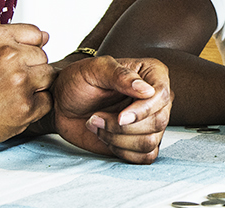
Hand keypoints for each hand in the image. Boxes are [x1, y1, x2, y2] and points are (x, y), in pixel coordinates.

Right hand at [0, 23, 55, 153]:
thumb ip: (10, 38)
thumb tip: (46, 37)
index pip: (36, 34)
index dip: (26, 50)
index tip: (13, 61)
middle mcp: (9, 56)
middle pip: (43, 57)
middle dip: (30, 68)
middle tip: (7, 82)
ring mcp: (20, 82)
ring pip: (48, 77)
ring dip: (35, 86)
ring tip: (11, 93)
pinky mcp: (25, 107)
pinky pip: (47, 101)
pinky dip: (35, 106)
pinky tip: (13, 107)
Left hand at [52, 55, 172, 163]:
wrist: (62, 103)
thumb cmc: (78, 81)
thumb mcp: (95, 69)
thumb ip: (120, 76)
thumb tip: (147, 90)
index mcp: (152, 74)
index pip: (162, 95)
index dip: (143, 111)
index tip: (120, 116)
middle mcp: (156, 98)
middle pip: (159, 122)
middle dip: (123, 127)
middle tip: (96, 117)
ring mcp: (150, 121)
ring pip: (150, 142)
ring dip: (118, 139)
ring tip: (97, 125)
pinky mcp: (140, 141)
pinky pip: (146, 156)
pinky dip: (122, 151)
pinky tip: (106, 138)